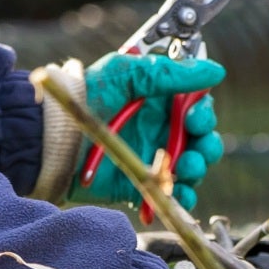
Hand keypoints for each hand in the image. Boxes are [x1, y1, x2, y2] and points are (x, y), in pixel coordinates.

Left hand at [82, 52, 226, 208]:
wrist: (52, 136)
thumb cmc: (87, 96)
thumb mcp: (126, 73)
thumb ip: (169, 73)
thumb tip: (215, 71)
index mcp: (159, 100)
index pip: (196, 106)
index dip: (203, 112)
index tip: (195, 116)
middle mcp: (159, 129)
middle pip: (200, 138)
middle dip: (207, 143)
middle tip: (197, 144)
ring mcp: (151, 158)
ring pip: (192, 166)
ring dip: (198, 168)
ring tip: (187, 168)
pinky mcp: (141, 184)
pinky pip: (171, 195)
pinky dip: (182, 197)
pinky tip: (180, 194)